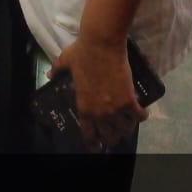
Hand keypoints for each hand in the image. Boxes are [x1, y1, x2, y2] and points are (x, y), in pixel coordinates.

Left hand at [52, 37, 147, 152]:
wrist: (101, 44)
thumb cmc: (82, 52)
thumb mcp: (65, 62)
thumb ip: (56, 71)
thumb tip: (49, 74)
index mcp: (84, 107)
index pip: (88, 134)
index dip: (93, 144)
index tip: (97, 147)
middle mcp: (100, 113)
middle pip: (109, 137)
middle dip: (113, 137)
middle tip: (116, 133)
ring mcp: (115, 108)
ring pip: (125, 129)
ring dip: (127, 128)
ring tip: (129, 123)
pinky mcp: (129, 100)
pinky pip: (139, 116)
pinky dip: (141, 116)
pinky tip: (142, 113)